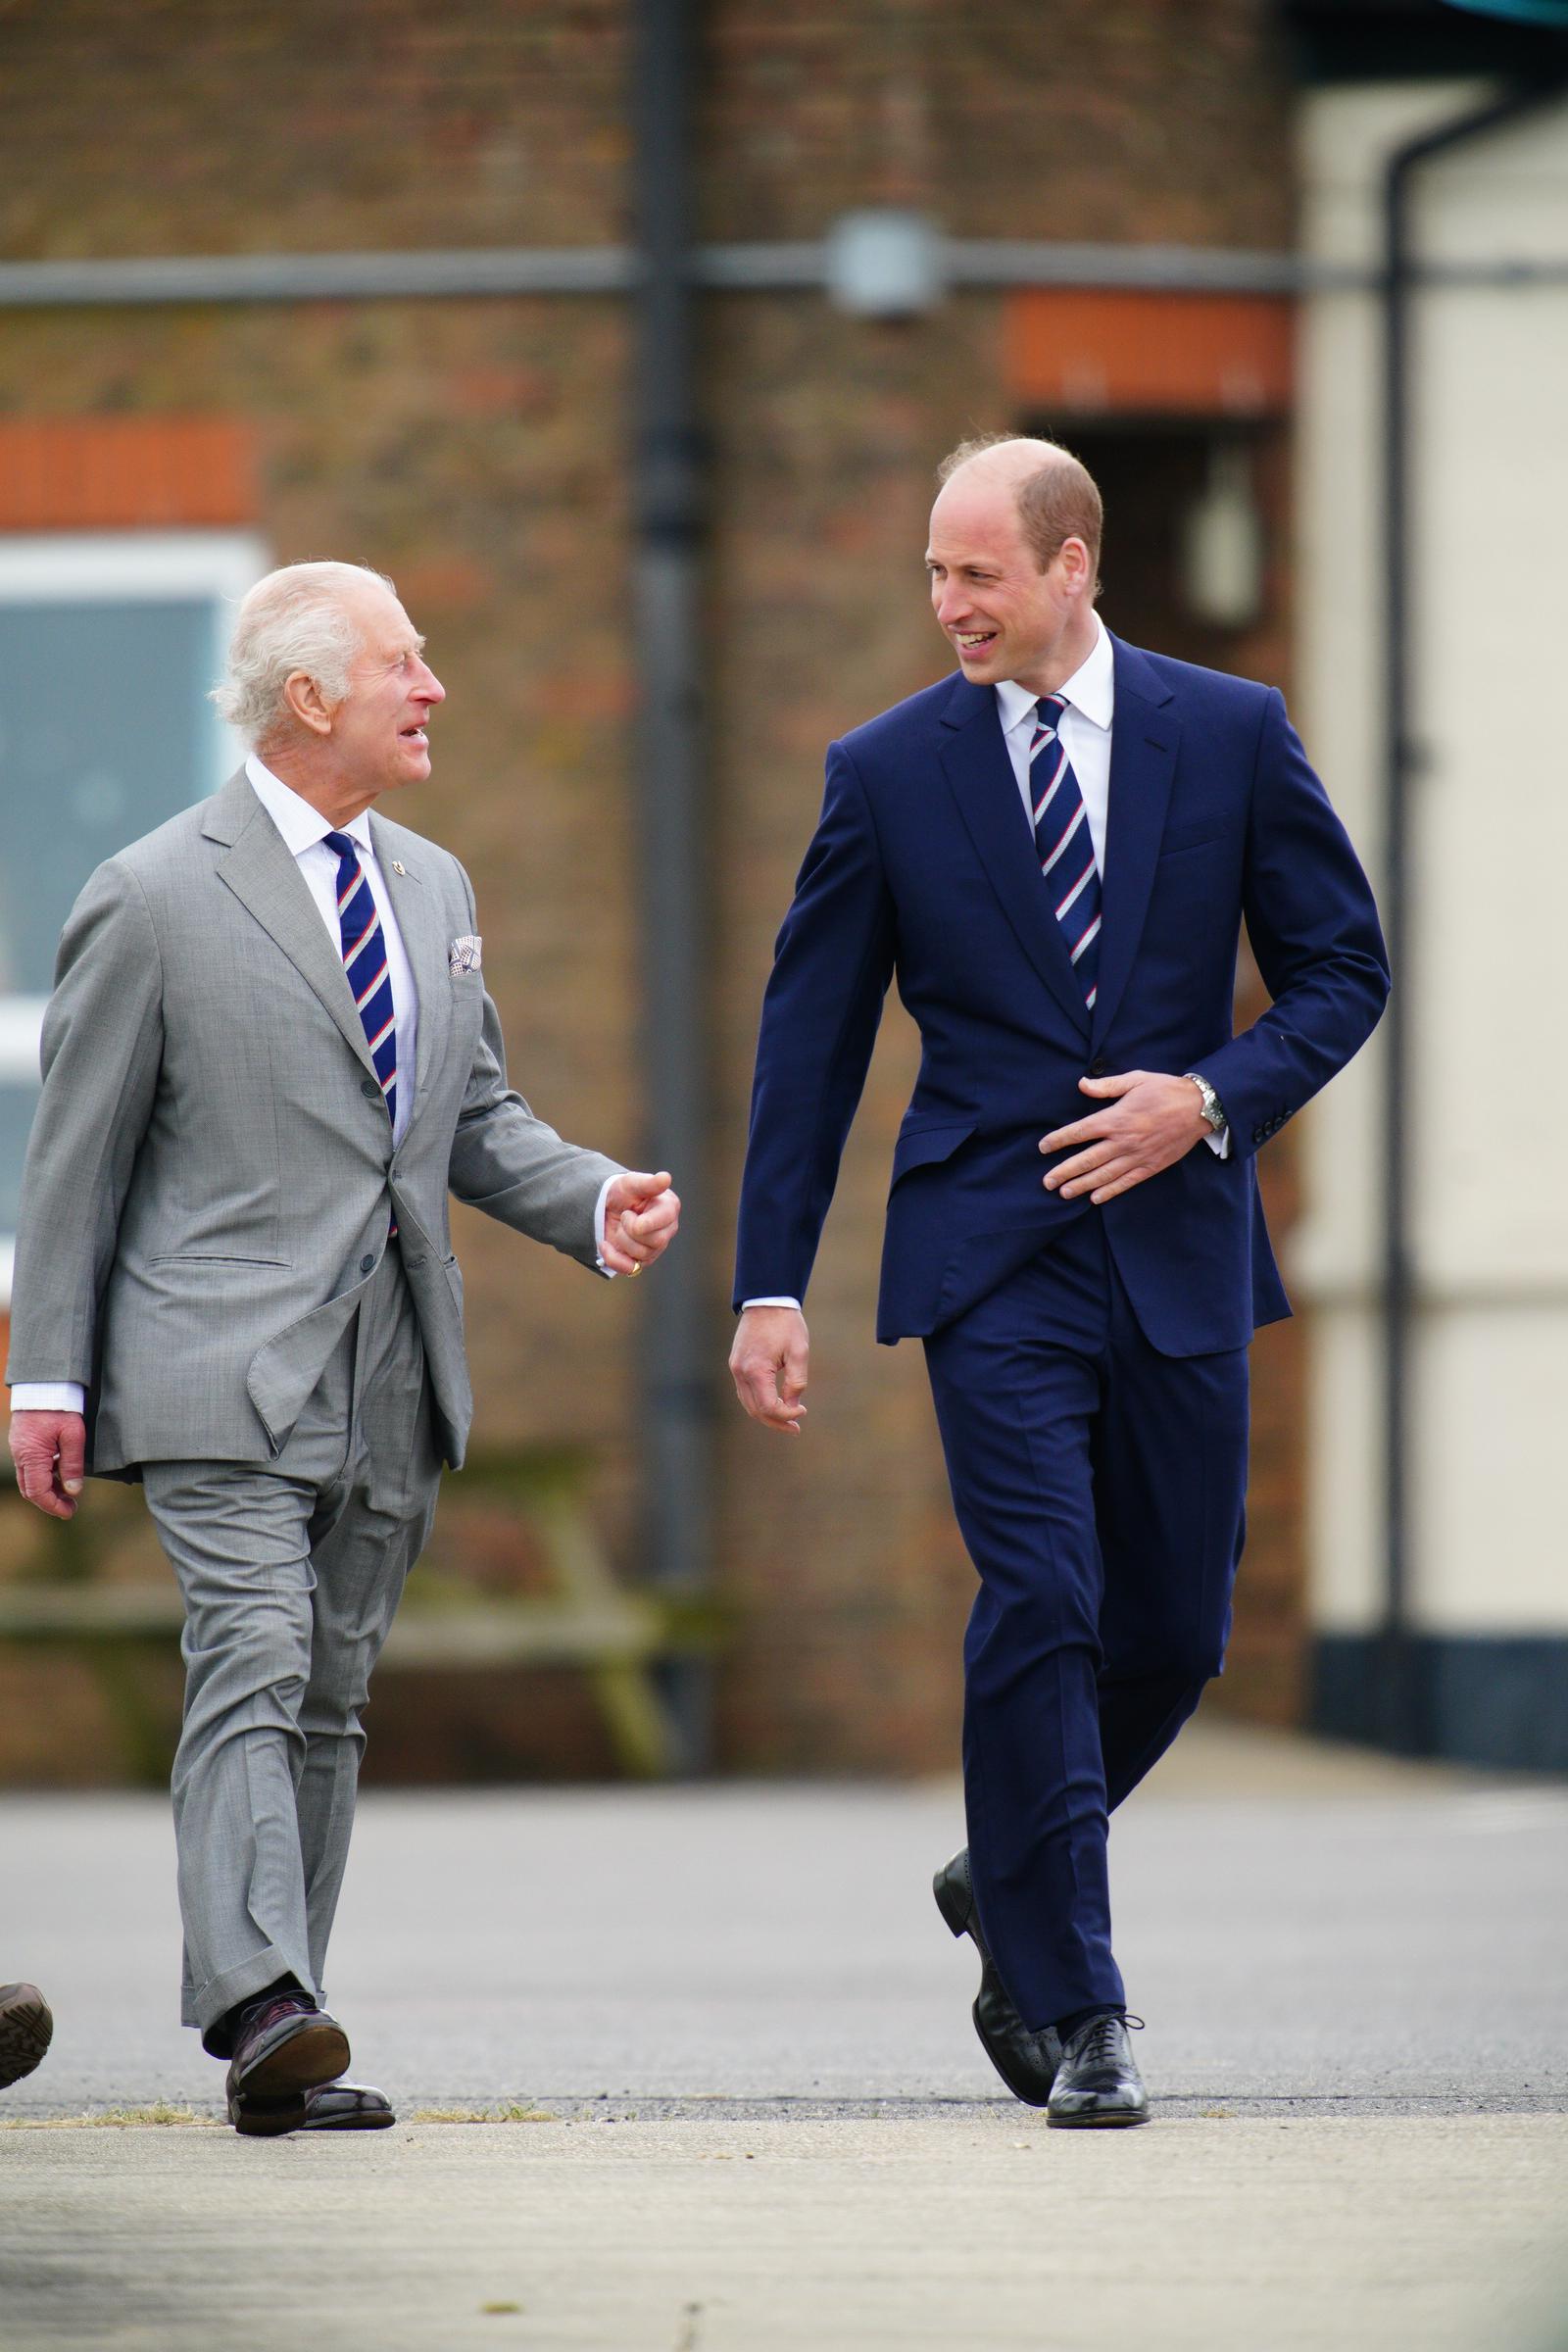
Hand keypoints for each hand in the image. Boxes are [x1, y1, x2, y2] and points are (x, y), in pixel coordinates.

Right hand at [8, 1410, 86, 1520]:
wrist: (44, 1384)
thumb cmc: (60, 1406)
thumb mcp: (73, 1434)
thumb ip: (73, 1464)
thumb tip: (73, 1491)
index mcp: (31, 1456)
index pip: (38, 1492)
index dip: (54, 1506)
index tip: (71, 1512)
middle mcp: (20, 1455)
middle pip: (31, 1489)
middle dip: (50, 1501)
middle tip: (71, 1506)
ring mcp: (19, 1449)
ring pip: (29, 1479)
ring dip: (47, 1490)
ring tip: (69, 1492)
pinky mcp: (23, 1443)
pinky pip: (30, 1467)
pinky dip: (44, 1476)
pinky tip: (61, 1474)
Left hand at [601, 1170, 679, 1274]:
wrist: (605, 1206)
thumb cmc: (622, 1192)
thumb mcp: (631, 1182)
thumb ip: (648, 1183)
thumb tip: (666, 1178)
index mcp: (669, 1208)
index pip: (665, 1221)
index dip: (644, 1222)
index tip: (628, 1212)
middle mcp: (667, 1230)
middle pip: (656, 1241)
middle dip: (631, 1229)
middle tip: (624, 1215)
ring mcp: (655, 1248)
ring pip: (642, 1255)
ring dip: (622, 1239)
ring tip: (620, 1226)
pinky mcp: (640, 1262)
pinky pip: (629, 1269)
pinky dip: (613, 1258)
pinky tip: (605, 1244)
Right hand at [729, 1305, 808, 1435]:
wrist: (767, 1300)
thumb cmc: (786, 1324)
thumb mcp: (799, 1352)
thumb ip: (797, 1382)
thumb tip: (793, 1406)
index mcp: (756, 1370)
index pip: (768, 1407)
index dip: (786, 1415)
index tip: (803, 1411)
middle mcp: (741, 1372)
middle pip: (755, 1410)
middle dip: (776, 1422)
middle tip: (796, 1428)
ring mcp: (735, 1368)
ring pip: (748, 1404)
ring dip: (767, 1415)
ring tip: (787, 1420)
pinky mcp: (736, 1364)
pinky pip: (745, 1392)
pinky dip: (758, 1403)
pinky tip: (774, 1404)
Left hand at [1040, 1071, 1208, 1204]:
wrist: (1199, 1108)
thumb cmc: (1166, 1090)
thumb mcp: (1135, 1080)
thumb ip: (1107, 1086)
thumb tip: (1082, 1085)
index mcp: (1116, 1118)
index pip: (1079, 1132)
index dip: (1058, 1140)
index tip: (1043, 1147)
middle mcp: (1123, 1141)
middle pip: (1086, 1159)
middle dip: (1064, 1172)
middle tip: (1047, 1182)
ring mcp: (1137, 1156)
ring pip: (1103, 1175)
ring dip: (1081, 1185)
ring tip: (1064, 1193)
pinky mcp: (1151, 1167)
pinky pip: (1126, 1182)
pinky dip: (1109, 1191)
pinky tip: (1095, 1198)